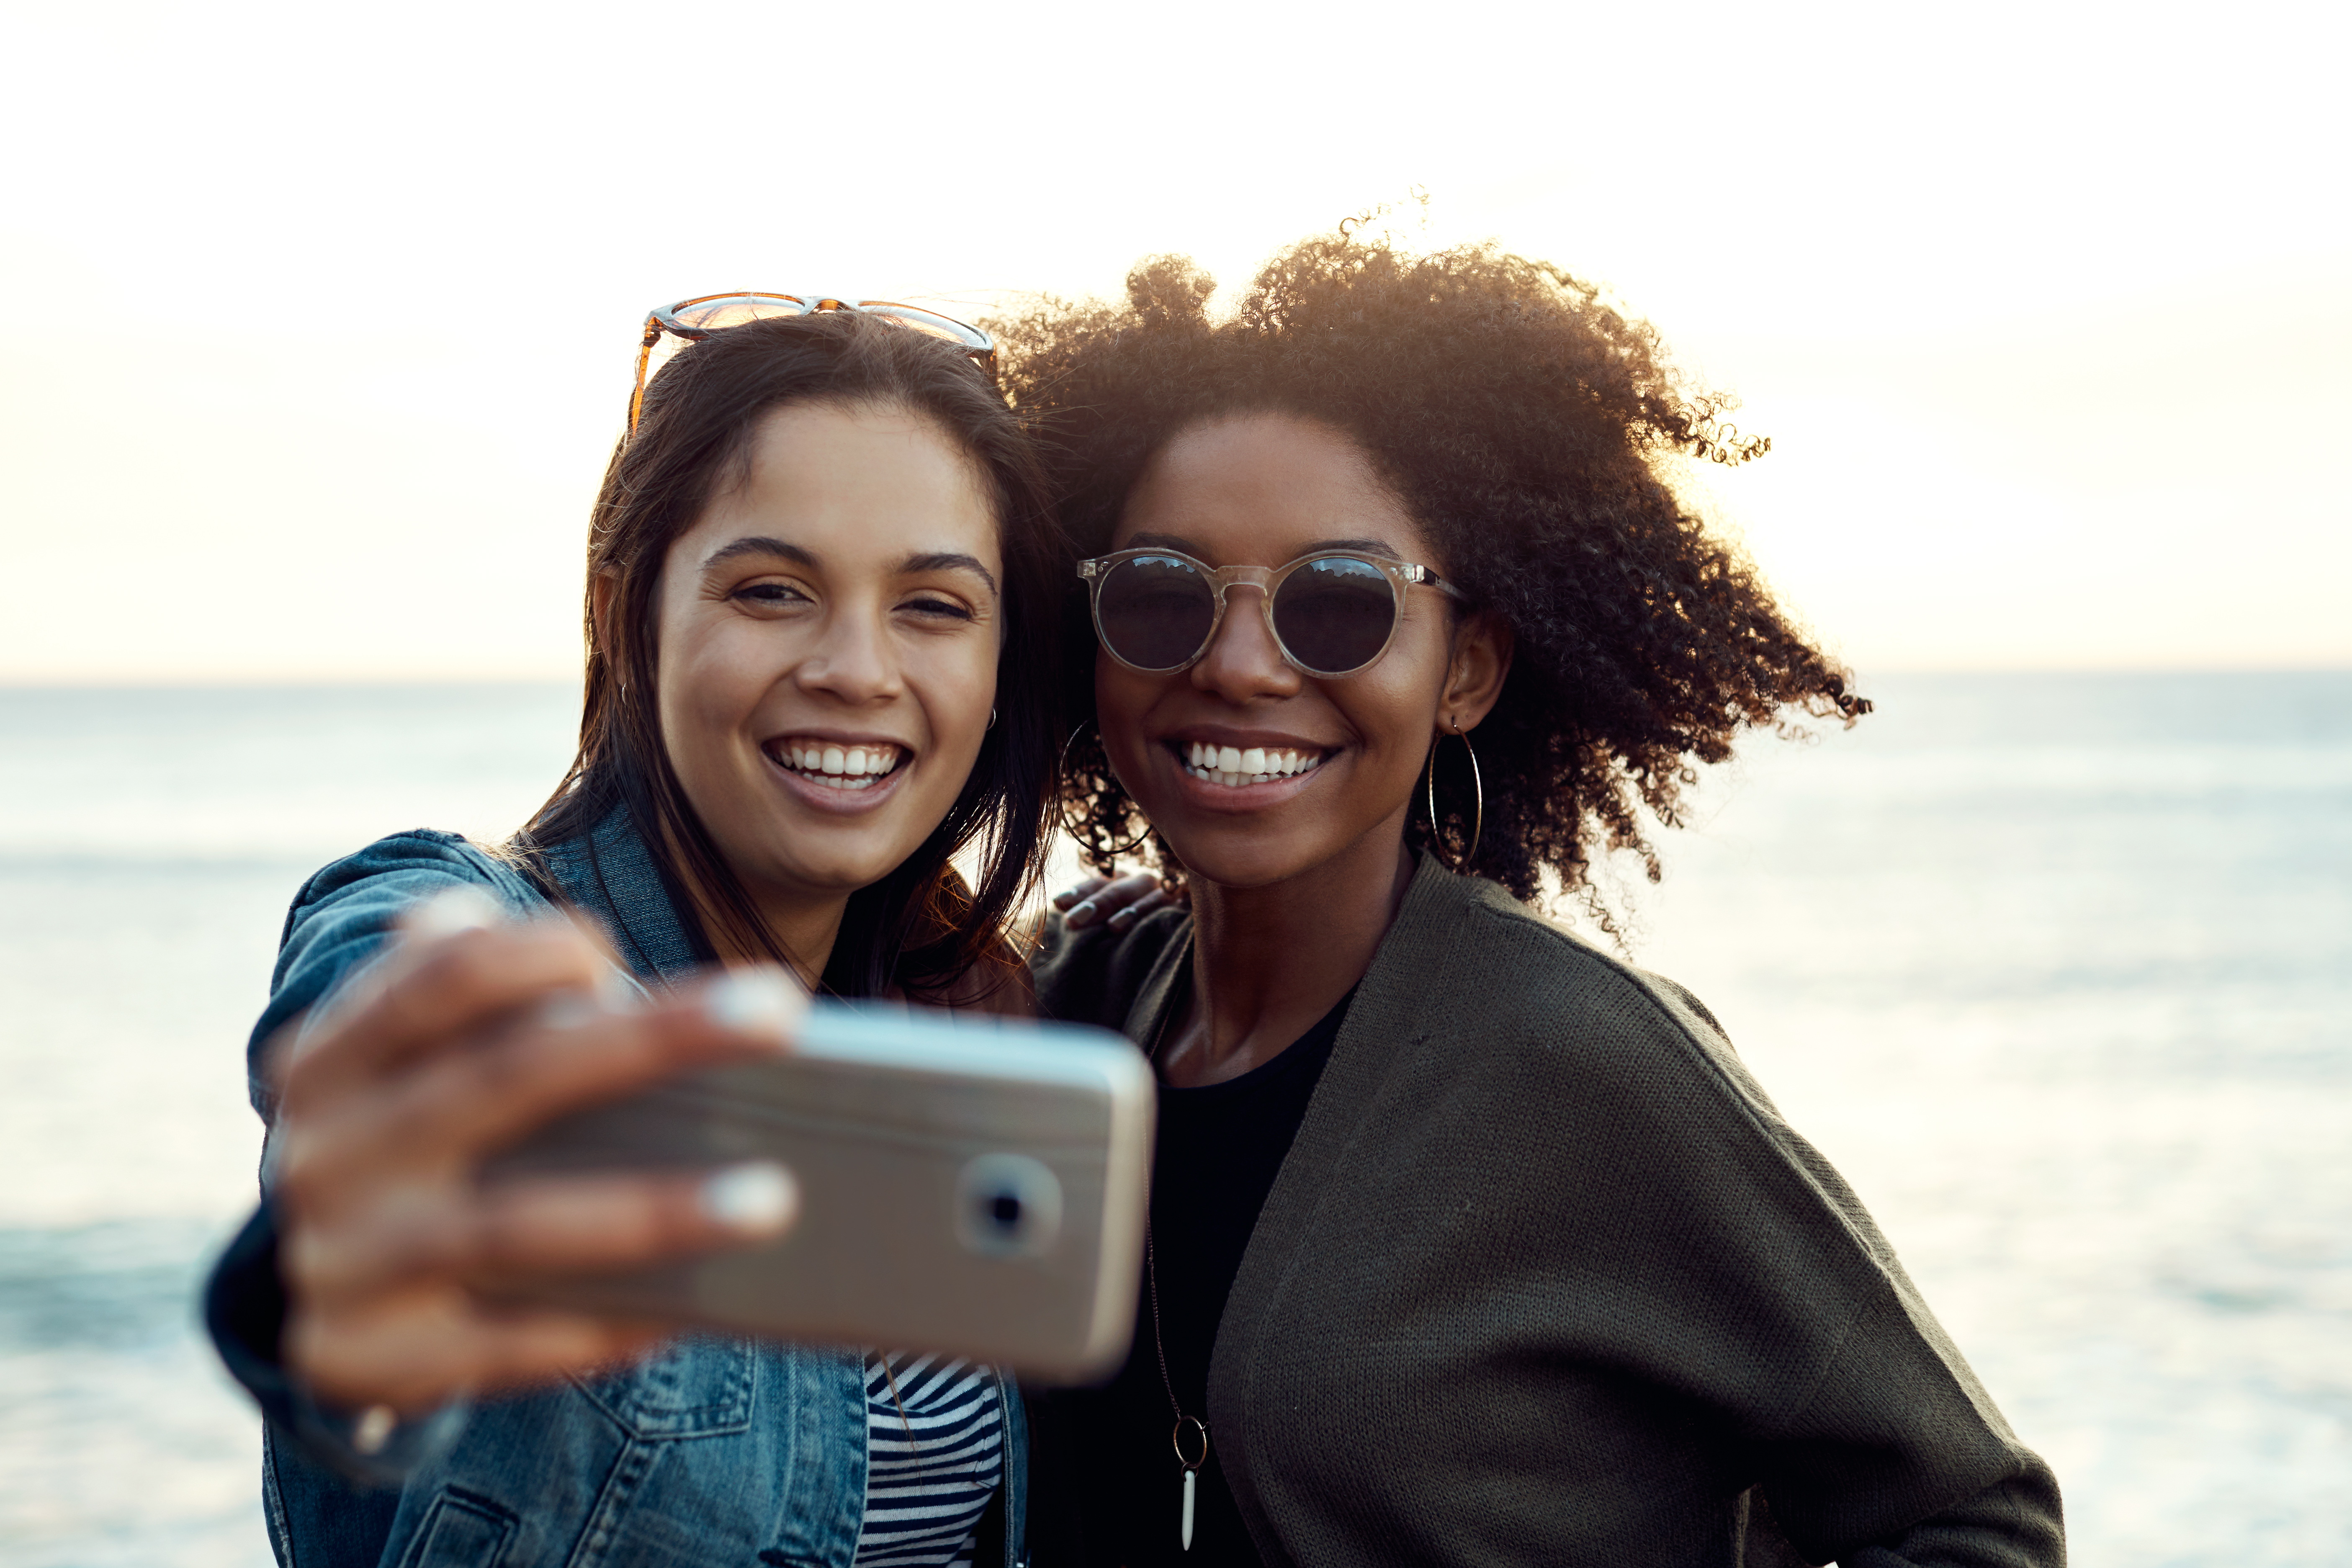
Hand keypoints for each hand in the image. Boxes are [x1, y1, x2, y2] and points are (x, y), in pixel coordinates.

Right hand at [264, 891, 805, 1415]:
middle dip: (649, 1039)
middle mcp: (324, 1155)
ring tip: (773, 1197)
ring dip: (652, 1210)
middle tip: (779, 1011)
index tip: (621, 954)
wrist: (303, 1298)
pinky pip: (511, 1343)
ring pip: (515, 1227)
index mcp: (329, 1061)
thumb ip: (481, 1000)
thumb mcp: (413, 1065)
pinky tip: (695, 1308)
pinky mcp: (372, 1359)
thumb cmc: (414, 1143)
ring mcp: (344, 1262)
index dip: (540, 951)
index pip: (439, 978)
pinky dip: (605, 1322)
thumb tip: (591, 974)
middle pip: (504, 1079)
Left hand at [1052, 867, 1187, 932]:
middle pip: (1116, 891)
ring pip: (1146, 898)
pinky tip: (1162, 920)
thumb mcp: (1110, 921)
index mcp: (1119, 884)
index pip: (1096, 884)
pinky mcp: (1186, 905)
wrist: (1189, 928)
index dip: (1079, 892)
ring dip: (1131, 911)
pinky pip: (1174, 908)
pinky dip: (1164, 913)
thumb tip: (1059, 909)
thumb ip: (1090, 916)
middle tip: (1073, 921)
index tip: (1060, 902)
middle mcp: (1141, 884)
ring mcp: (1166, 893)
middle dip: (1095, 904)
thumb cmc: (1136, 933)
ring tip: (1114, 927)